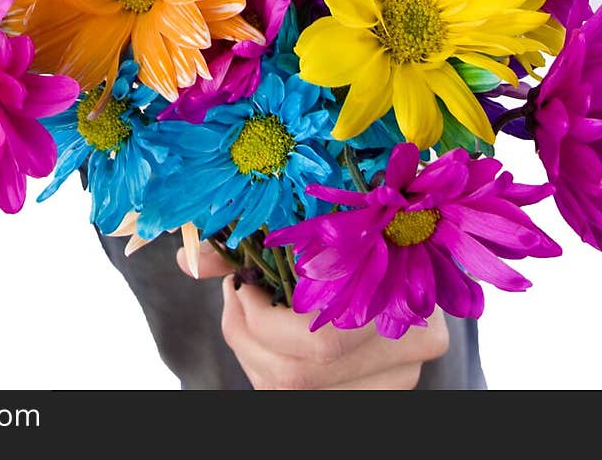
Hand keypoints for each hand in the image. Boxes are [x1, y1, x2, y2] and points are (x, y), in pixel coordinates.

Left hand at [176, 239, 449, 389]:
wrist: (412, 229)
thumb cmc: (363, 212)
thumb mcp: (321, 210)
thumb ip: (255, 238)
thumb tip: (190, 260)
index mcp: (405, 294)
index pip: (320, 341)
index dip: (262, 318)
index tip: (241, 281)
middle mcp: (414, 344)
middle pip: (302, 374)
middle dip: (248, 333)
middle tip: (236, 294)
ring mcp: (400, 373)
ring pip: (298, 391)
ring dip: (255, 350)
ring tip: (250, 308)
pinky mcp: (381, 386)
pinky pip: (308, 393)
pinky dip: (273, 363)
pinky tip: (271, 331)